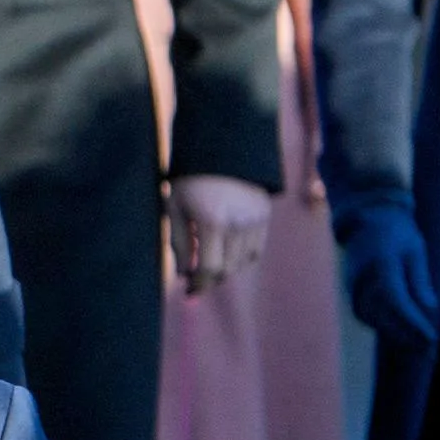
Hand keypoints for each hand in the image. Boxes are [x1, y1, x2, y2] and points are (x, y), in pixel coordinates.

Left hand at [168, 173, 270, 296]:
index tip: (188, 292)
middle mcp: (239, 223)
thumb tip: (184, 274)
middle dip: (210, 279)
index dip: (199, 284)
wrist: (224, 147)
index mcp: (213, 221)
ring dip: (226, 270)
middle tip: (195, 281)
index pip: (210, 268)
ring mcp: (256, 220)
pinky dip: (241, 259)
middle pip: (227, 269)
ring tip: (208, 264)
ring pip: (243, 262)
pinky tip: (226, 255)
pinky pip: (256, 250)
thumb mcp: (175, 207)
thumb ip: (179, 242)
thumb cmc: (190, 178)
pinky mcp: (264, 215)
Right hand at [338, 199, 439, 349]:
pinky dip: (384, 326)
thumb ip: (420, 279)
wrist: (365, 220)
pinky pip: (367, 315)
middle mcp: (362, 277)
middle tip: (430, 350)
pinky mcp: (351, 292)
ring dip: (395, 335)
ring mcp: (353, 285)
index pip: (397, 300)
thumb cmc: (396, 232)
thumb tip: (430, 307)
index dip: (413, 321)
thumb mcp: (415, 249)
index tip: (431, 337)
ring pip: (374, 319)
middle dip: (407, 335)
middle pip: (384, 314)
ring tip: (419, 348)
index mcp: (381, 262)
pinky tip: (402, 335)